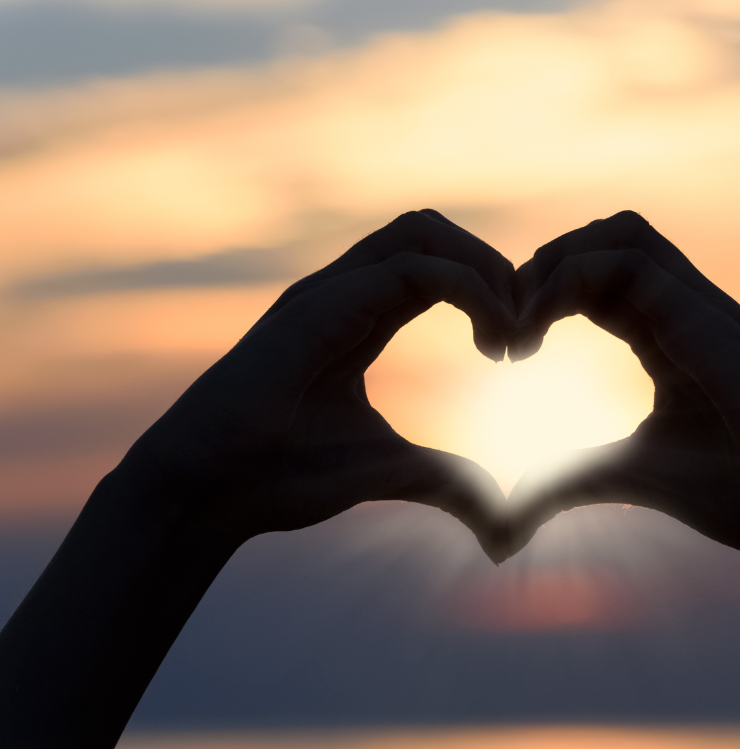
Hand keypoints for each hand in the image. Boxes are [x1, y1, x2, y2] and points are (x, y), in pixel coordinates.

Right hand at [123, 210, 515, 557]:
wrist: (207, 493)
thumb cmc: (283, 477)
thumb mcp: (392, 473)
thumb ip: (448, 483)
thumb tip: (503, 519)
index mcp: (362, 316)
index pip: (438, 266)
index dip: (489, 291)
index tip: (517, 351)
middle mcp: (345, 292)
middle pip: (434, 232)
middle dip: (494, 266)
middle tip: (523, 330)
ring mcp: (328, 292)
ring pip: (421, 229)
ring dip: (482, 267)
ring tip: (510, 328)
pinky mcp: (317, 305)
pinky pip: (409, 268)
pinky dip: (466, 289)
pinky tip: (490, 342)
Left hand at [506, 210, 739, 561]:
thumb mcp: (629, 478)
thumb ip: (568, 483)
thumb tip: (507, 520)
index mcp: (667, 337)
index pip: (597, 283)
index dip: (542, 299)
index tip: (507, 352)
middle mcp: (683, 311)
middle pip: (605, 240)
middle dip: (542, 266)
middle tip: (506, 325)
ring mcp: (700, 306)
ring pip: (620, 232)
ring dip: (557, 261)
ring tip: (522, 318)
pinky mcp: (707, 316)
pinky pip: (629, 260)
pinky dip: (570, 277)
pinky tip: (541, 329)